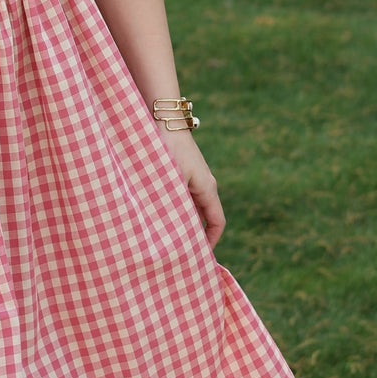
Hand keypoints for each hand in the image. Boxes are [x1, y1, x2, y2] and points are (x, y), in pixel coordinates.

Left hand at [157, 129, 225, 249]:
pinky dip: (176, 209)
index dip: (210, 242)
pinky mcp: (182, 171)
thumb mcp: (170, 182)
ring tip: (168, 239)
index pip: (217, 221)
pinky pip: (184, 197)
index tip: (199, 258)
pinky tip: (159, 215)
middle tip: (181, 254)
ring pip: (193, 207)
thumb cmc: (167, 149)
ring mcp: (194, 177)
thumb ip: (172, 206)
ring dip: (184, 222)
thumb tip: (170, 233)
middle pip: (206, 217)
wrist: (163, 120)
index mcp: (207, 188)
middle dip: (196, 236)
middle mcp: (204, 184)